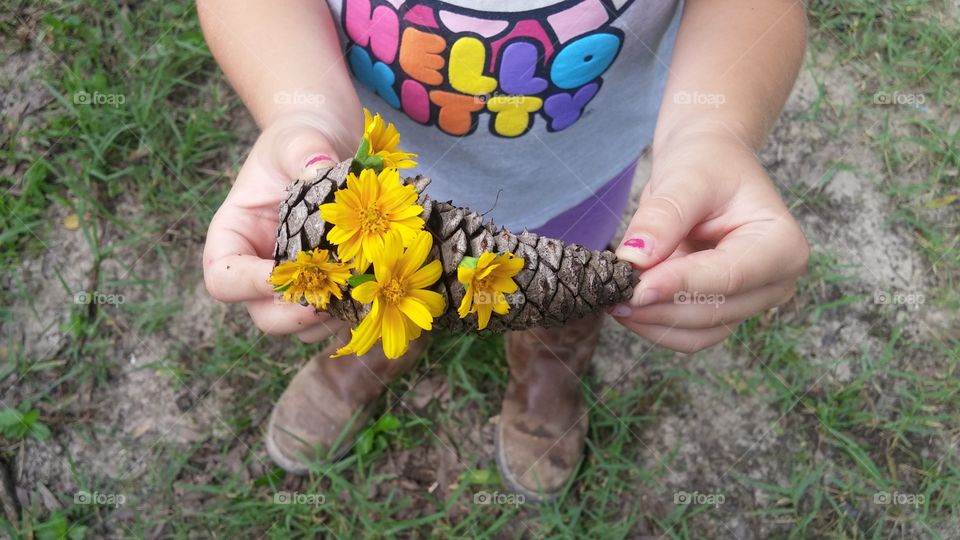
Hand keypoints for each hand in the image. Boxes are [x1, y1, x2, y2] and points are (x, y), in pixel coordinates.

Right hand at [202, 113, 348, 341]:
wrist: (329, 136)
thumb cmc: (301, 134)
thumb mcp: (298, 136)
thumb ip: (304, 151)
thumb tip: (320, 169)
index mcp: (234, 236)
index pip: (223, 278)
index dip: (250, 285)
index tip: (291, 272)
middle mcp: (260, 266)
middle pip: (263, 314)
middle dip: (297, 314)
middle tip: (333, 300)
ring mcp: (296, 280)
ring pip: (303, 324)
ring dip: (331, 319)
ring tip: (363, 294)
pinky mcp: (330, 284)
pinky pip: (335, 315)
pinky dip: (354, 312)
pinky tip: (378, 290)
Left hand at [611, 131, 808, 352]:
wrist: (707, 165)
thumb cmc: (706, 164)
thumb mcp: (686, 178)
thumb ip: (662, 218)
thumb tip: (635, 260)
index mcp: (782, 245)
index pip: (729, 277)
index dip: (680, 286)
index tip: (636, 287)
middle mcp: (775, 283)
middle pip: (713, 312)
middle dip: (658, 306)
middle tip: (610, 291)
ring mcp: (749, 302)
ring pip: (697, 333)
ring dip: (651, 321)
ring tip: (612, 296)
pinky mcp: (722, 312)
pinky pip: (686, 335)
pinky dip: (652, 324)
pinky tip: (624, 303)